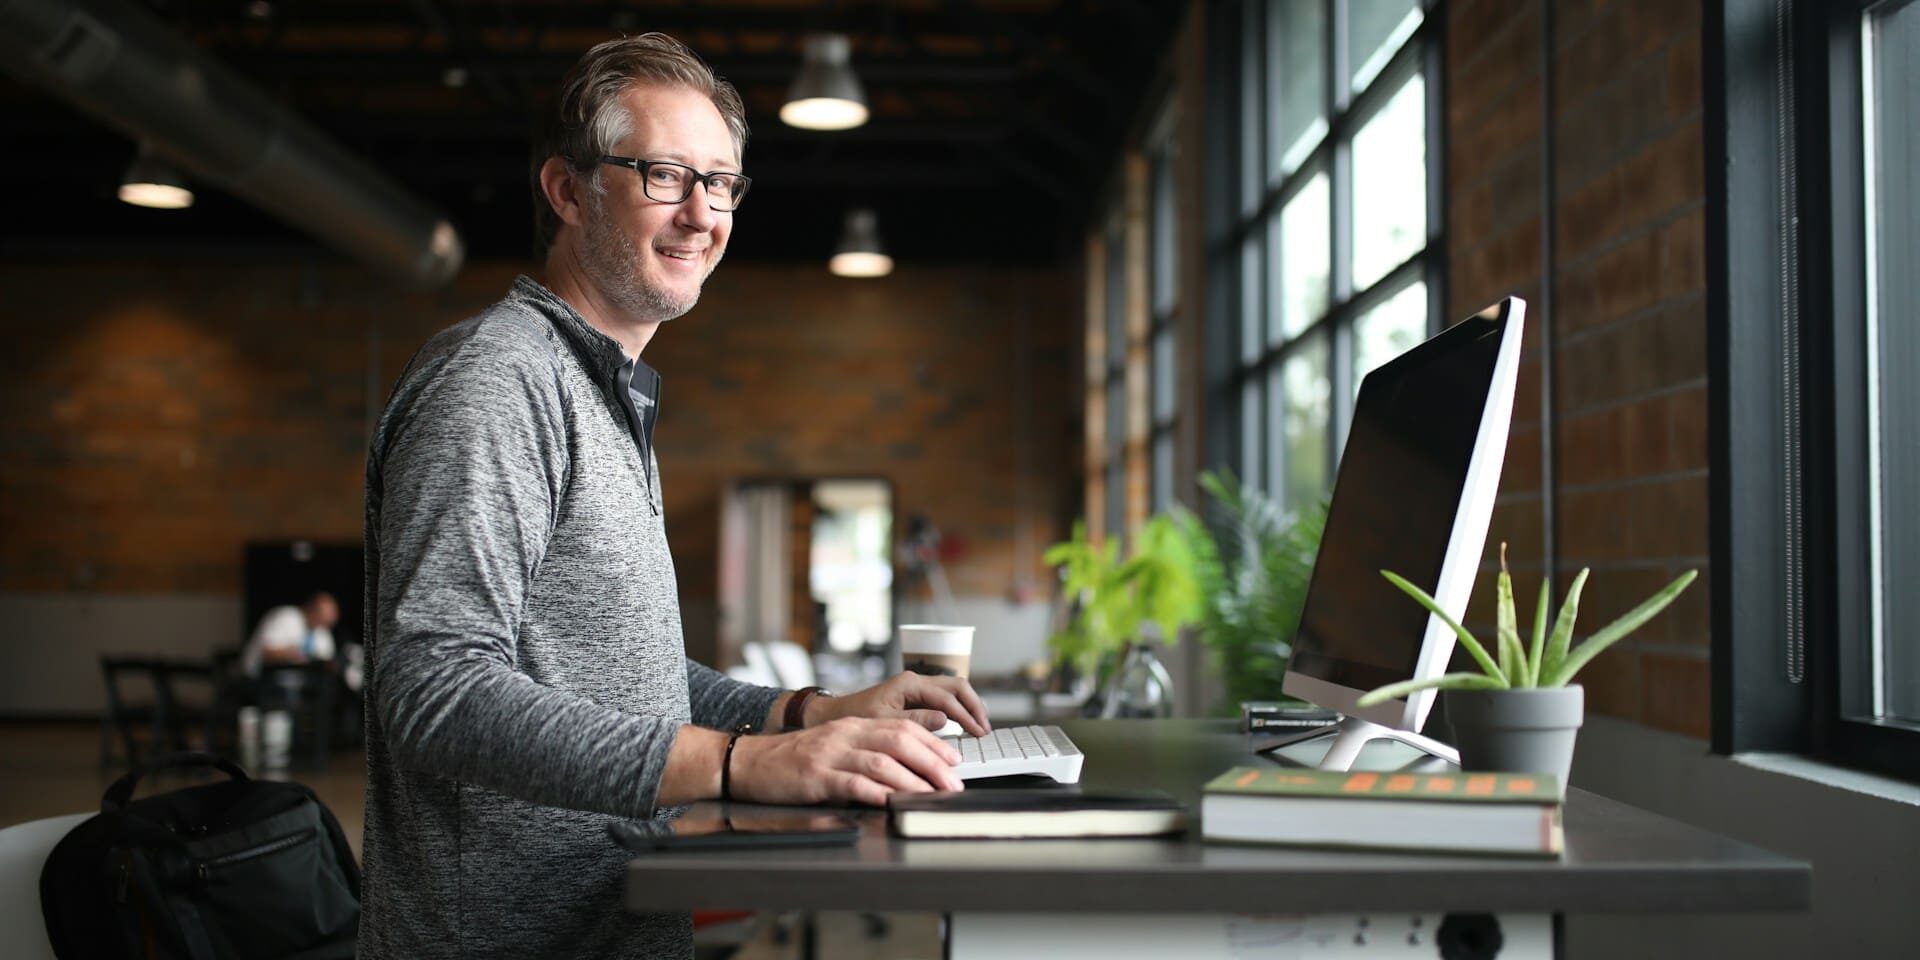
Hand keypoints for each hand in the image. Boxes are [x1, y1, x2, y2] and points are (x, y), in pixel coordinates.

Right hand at [731, 717, 964, 805]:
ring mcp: (830, 754)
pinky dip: (877, 793)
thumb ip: (866, 750)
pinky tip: (892, 803)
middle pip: (899, 741)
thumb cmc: (792, 760)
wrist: (748, 761)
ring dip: (912, 781)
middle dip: (932, 763)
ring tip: (932, 796)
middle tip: (952, 784)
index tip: (953, 762)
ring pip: (881, 762)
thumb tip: (907, 766)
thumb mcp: (834, 746)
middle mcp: (845, 734)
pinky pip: (852, 783)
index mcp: (853, 725)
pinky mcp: (815, 776)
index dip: (933, 744)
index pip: (903, 727)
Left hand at [812, 672, 990, 735]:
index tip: (978, 733)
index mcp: (909, 684)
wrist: (836, 715)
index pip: (947, 697)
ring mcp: (917, 687)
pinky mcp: (916, 696)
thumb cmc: (856, 717)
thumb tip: (945, 720)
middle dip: (974, 706)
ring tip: (980, 726)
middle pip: (957, 686)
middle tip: (985, 729)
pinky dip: (959, 709)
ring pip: (953, 690)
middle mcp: (916, 681)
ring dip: (969, 706)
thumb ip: (915, 721)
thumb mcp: (884, 722)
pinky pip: (944, 698)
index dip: (966, 716)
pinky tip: (965, 723)